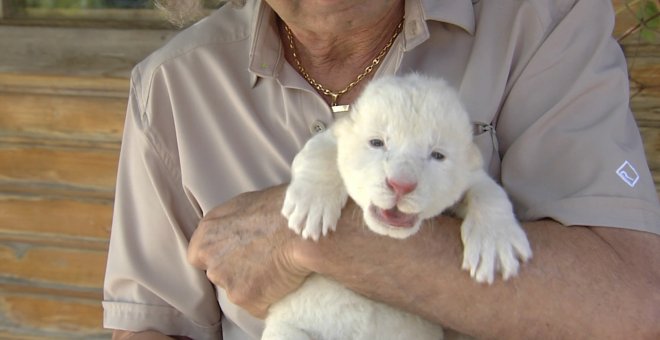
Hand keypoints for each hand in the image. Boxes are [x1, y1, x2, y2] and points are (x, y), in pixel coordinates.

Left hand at [187, 185, 310, 317]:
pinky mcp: (246, 299)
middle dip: (236, 272)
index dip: (219, 256)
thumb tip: (240, 230)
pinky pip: (258, 305)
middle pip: (218, 274)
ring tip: (278, 272)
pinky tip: (286, 283)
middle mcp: (211, 258)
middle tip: (262, 263)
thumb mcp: (248, 204)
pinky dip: (271, 300)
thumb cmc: (282, 209)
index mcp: (208, 232)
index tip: (236, 256)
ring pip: (238, 291)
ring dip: (254, 286)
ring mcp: (227, 281)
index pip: (199, 255)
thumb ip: (232, 223)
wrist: (302, 230)